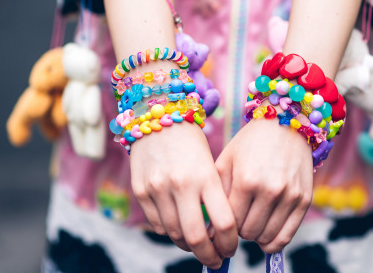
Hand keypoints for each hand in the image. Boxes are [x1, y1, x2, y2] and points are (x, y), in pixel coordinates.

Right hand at [130, 123, 237, 267]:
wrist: (158, 115)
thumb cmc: (191, 142)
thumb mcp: (210, 165)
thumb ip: (213, 197)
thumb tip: (216, 233)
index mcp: (206, 176)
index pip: (223, 223)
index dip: (230, 243)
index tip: (232, 249)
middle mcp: (181, 184)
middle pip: (196, 238)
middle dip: (209, 256)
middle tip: (216, 260)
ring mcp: (158, 189)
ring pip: (174, 235)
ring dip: (188, 246)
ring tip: (198, 245)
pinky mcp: (141, 191)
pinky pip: (157, 224)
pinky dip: (170, 232)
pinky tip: (179, 227)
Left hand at [216, 119, 312, 252]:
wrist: (286, 124)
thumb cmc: (250, 143)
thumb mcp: (227, 160)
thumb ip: (216, 193)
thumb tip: (207, 228)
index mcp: (245, 180)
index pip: (229, 222)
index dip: (222, 225)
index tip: (221, 221)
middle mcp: (269, 189)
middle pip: (247, 233)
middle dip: (238, 230)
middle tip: (238, 218)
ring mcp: (290, 195)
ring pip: (266, 238)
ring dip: (255, 236)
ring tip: (251, 222)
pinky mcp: (304, 199)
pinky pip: (286, 236)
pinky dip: (273, 242)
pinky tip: (265, 234)